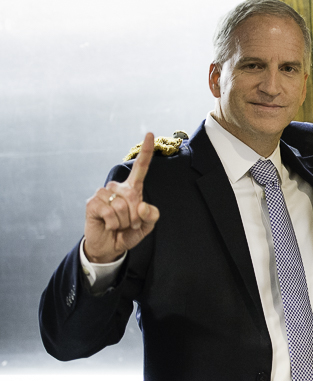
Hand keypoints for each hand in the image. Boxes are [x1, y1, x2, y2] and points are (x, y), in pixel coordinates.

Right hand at [83, 133, 159, 262]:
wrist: (109, 247)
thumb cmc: (128, 232)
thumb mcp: (146, 227)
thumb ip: (152, 216)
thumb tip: (142, 206)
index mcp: (133, 189)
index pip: (141, 167)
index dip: (146, 151)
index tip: (149, 134)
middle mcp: (117, 187)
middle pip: (133, 198)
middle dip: (135, 217)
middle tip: (128, 223)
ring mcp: (103, 194)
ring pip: (121, 206)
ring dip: (123, 221)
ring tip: (117, 224)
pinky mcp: (92, 203)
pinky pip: (109, 211)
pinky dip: (112, 222)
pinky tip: (107, 224)